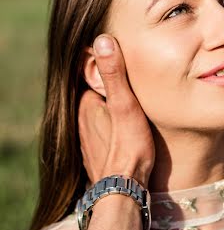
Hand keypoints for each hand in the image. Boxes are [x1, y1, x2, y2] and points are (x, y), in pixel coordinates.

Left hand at [78, 34, 154, 187]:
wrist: (124, 190)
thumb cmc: (128, 146)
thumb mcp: (125, 104)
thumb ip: (115, 73)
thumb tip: (101, 38)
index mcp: (86, 105)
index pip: (95, 79)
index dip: (111, 72)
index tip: (130, 68)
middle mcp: (81, 122)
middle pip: (98, 98)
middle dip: (113, 93)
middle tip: (136, 90)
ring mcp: (87, 141)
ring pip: (101, 119)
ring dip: (114, 114)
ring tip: (135, 112)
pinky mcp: (95, 158)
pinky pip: (105, 137)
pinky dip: (114, 133)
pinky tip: (129, 136)